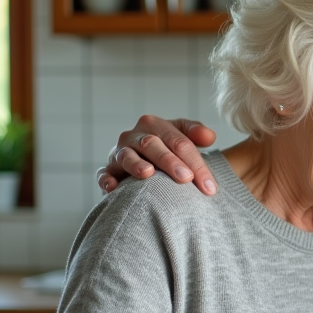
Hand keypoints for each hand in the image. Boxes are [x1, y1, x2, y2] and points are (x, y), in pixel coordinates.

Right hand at [97, 116, 216, 194]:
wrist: (144, 156)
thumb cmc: (167, 147)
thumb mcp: (182, 135)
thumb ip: (196, 133)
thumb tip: (210, 137)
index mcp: (155, 125)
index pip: (179, 142)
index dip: (196, 163)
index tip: (210, 186)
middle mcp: (135, 136)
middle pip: (153, 145)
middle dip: (170, 162)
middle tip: (186, 178)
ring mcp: (119, 152)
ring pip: (127, 156)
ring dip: (136, 164)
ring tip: (148, 173)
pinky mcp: (108, 169)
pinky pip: (103, 173)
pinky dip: (106, 179)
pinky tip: (112, 187)